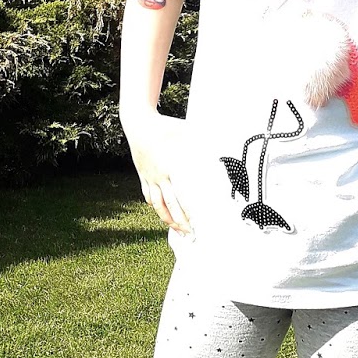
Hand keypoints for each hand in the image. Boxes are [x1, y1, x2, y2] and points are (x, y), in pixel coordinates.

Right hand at [125, 112, 191, 233]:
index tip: (197, 223)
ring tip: (175, 229)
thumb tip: (219, 149)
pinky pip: (148, 195)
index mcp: (171, 168)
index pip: (181, 197)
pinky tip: (159, 211)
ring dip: (166, 218)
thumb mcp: (187, 132)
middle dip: (180, 222)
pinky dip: (154, 205)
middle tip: (190, 234)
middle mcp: (159, 176)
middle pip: (170, 206)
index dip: (188, 212)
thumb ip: (203, 142)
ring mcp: (149, 177)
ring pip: (157, 204)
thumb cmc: (165, 126)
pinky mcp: (143, 175)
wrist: (138, 123)